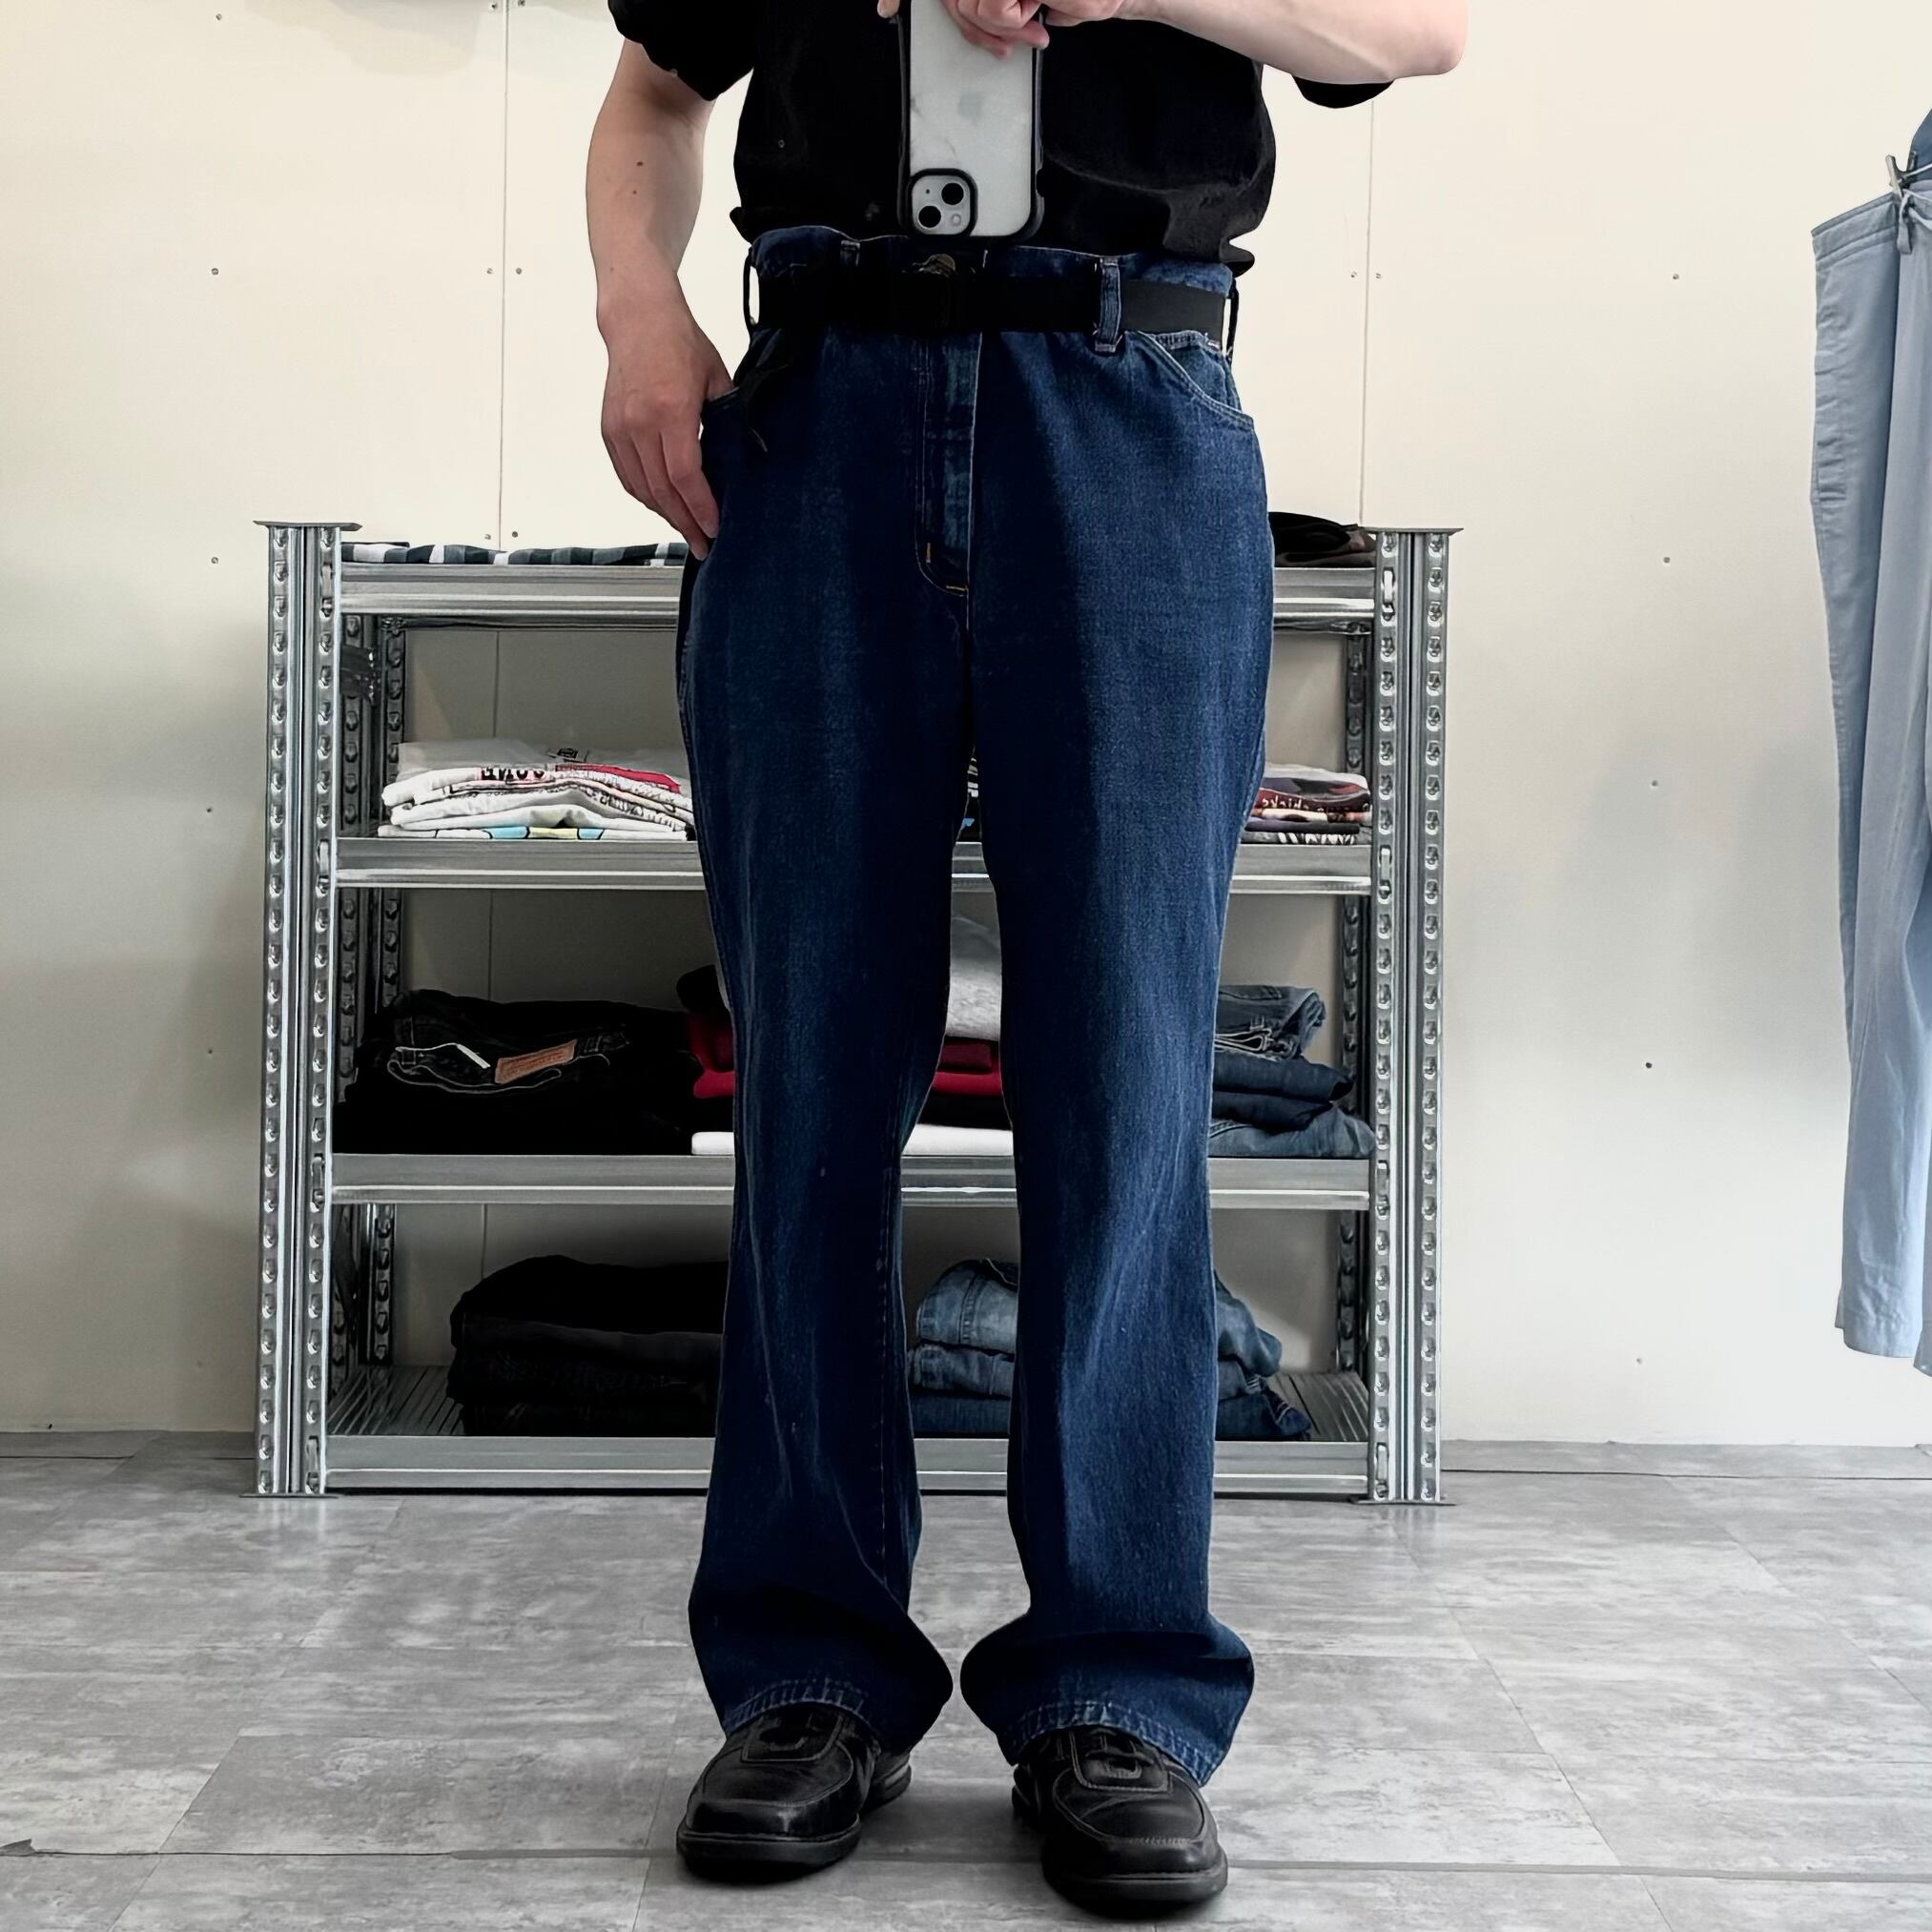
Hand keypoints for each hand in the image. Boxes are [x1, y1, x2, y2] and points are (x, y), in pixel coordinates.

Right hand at [598, 264, 733, 557]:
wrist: (638, 319)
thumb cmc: (679, 343)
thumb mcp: (717, 378)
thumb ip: (730, 418)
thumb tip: (745, 456)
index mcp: (671, 410)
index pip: (685, 475)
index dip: (700, 508)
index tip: (713, 527)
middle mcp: (641, 422)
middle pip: (662, 490)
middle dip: (685, 523)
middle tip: (702, 544)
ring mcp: (621, 428)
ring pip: (642, 488)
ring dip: (665, 514)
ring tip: (686, 529)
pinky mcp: (609, 430)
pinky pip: (627, 475)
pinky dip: (645, 496)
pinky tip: (662, 506)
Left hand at [877, 0, 1136, 57]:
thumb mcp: (1022, 4)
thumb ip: (991, 2)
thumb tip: (960, 12)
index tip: (888, 9)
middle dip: (973, 28)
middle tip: (1007, 43)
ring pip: (966, 3)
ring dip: (997, 29)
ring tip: (1029, 33)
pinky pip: (990, 7)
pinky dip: (1008, 22)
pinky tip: (1033, 20)